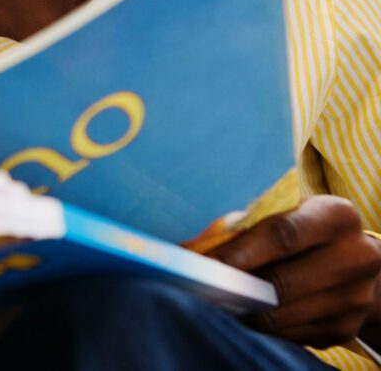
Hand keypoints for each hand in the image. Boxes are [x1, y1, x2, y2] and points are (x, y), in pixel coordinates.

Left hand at [209, 195, 380, 348]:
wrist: (356, 262)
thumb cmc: (305, 229)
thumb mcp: (287, 213)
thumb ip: (247, 227)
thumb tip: (190, 251)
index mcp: (336, 216)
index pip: (282, 235)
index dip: (240, 253)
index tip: (204, 266)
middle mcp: (355, 257)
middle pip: (281, 282)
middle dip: (235, 289)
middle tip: (199, 290)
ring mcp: (354, 298)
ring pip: (281, 315)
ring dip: (242, 312)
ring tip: (212, 302)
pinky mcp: (344, 329)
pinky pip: (288, 335)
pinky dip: (259, 326)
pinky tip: (241, 315)